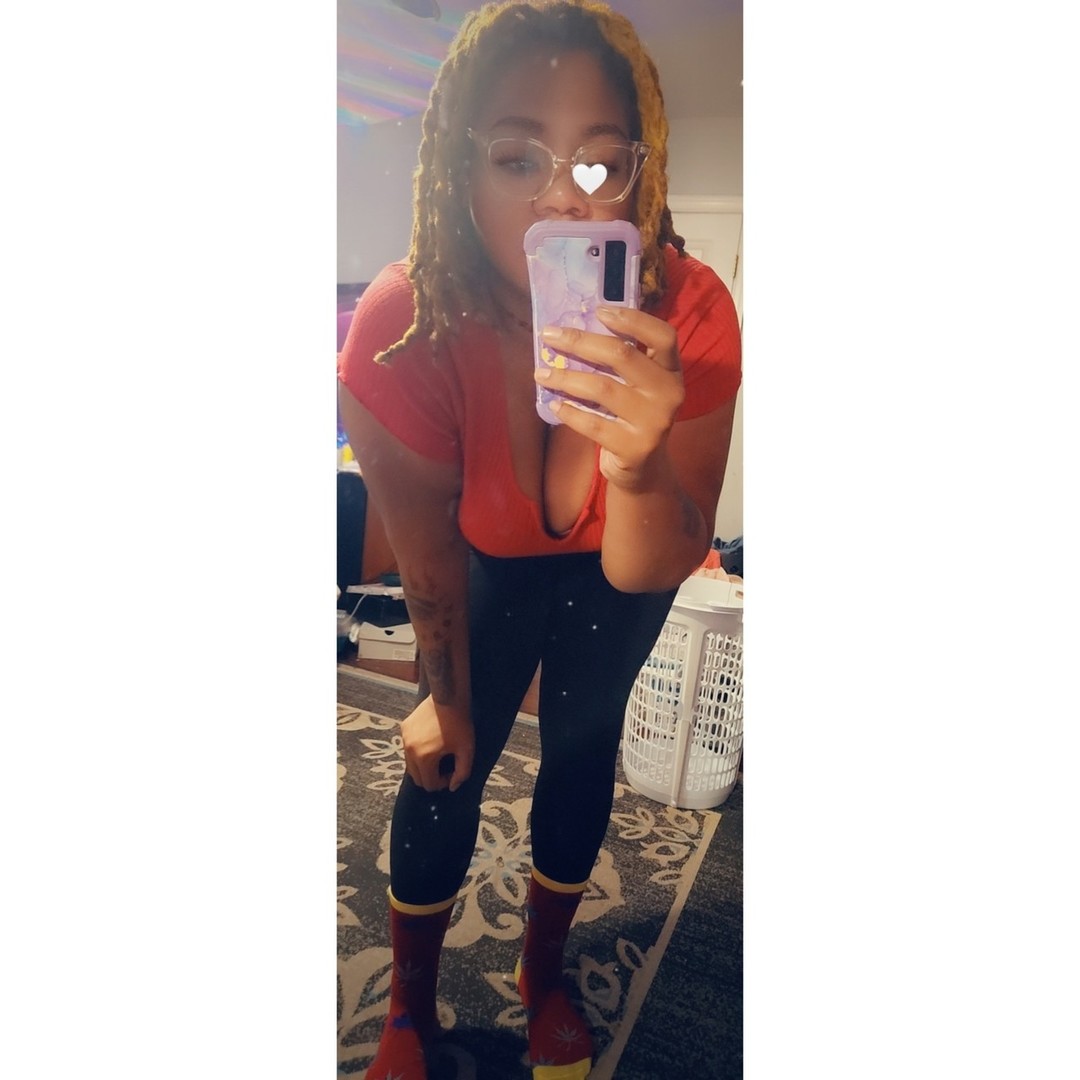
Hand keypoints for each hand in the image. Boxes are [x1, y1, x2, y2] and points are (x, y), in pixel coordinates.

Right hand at [400, 695, 474, 792]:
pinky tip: (431, 741)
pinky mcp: (403, 729)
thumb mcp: (467, 750)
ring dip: (423, 765)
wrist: (448, 697)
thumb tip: (452, 787)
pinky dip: (418, 751)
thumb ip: (462, 773)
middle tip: (446, 766)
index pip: (429, 784)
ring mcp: (404, 739)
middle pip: (417, 777)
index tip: (453, 771)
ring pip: (410, 764)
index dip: (443, 782)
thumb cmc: (460, 724)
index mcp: (424, 758)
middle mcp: (409, 751)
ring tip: (439, 754)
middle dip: (431, 776)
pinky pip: (408, 748)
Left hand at [533, 306, 684, 490]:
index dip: (632, 320)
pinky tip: (554, 405)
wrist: (643, 468)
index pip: (663, 336)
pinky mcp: (635, 448)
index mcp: (672, 371)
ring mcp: (655, 422)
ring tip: (541, 373)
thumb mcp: (638, 386)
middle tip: (549, 336)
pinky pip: (594, 424)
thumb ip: (622, 361)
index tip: (597, 311)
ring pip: (602, 388)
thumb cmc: (632, 416)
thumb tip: (574, 328)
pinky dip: (570, 412)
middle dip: (580, 342)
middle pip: (622, 356)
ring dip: (566, 378)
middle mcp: (669, 394)